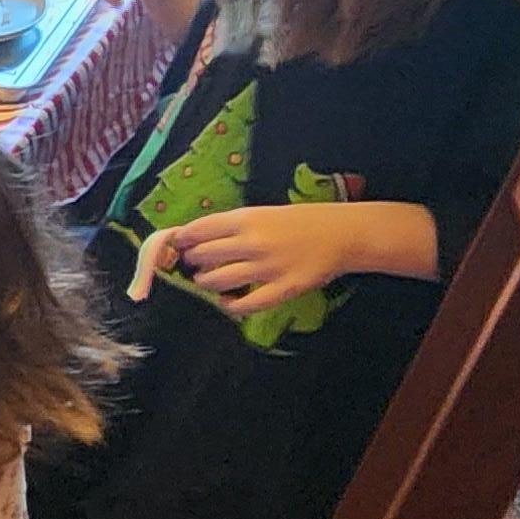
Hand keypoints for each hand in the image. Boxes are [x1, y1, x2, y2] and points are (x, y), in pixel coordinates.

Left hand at [161, 201, 390, 315]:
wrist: (341, 234)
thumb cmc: (301, 221)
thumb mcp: (264, 212)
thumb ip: (234, 226)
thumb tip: (197, 239)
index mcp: (246, 218)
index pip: (198, 230)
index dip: (182, 240)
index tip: (178, 245)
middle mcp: (251, 242)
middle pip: (203, 257)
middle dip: (194, 262)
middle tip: (197, 265)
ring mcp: (266, 268)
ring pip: (217, 281)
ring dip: (207, 283)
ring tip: (210, 281)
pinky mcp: (282, 290)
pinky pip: (245, 305)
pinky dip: (230, 306)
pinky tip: (229, 303)